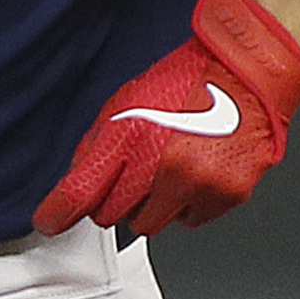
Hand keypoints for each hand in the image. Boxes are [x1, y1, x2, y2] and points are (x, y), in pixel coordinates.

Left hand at [33, 0, 299, 237]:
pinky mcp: (225, 196)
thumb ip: (98, 145)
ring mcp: (197, 184)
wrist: (249, 74)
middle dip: (115, 199)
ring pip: (150, 224)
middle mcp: (163, 165)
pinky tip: (198, 172)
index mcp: (131, 135)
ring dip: (152, 205)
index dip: (58, 212)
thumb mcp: (129, 101)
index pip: (81, 192)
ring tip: (170, 168)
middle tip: (135, 172)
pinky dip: (187, 204)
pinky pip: (188, 220)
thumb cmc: (191, 81)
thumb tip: (76, 181)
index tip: (50, 221)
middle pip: (112, 216)